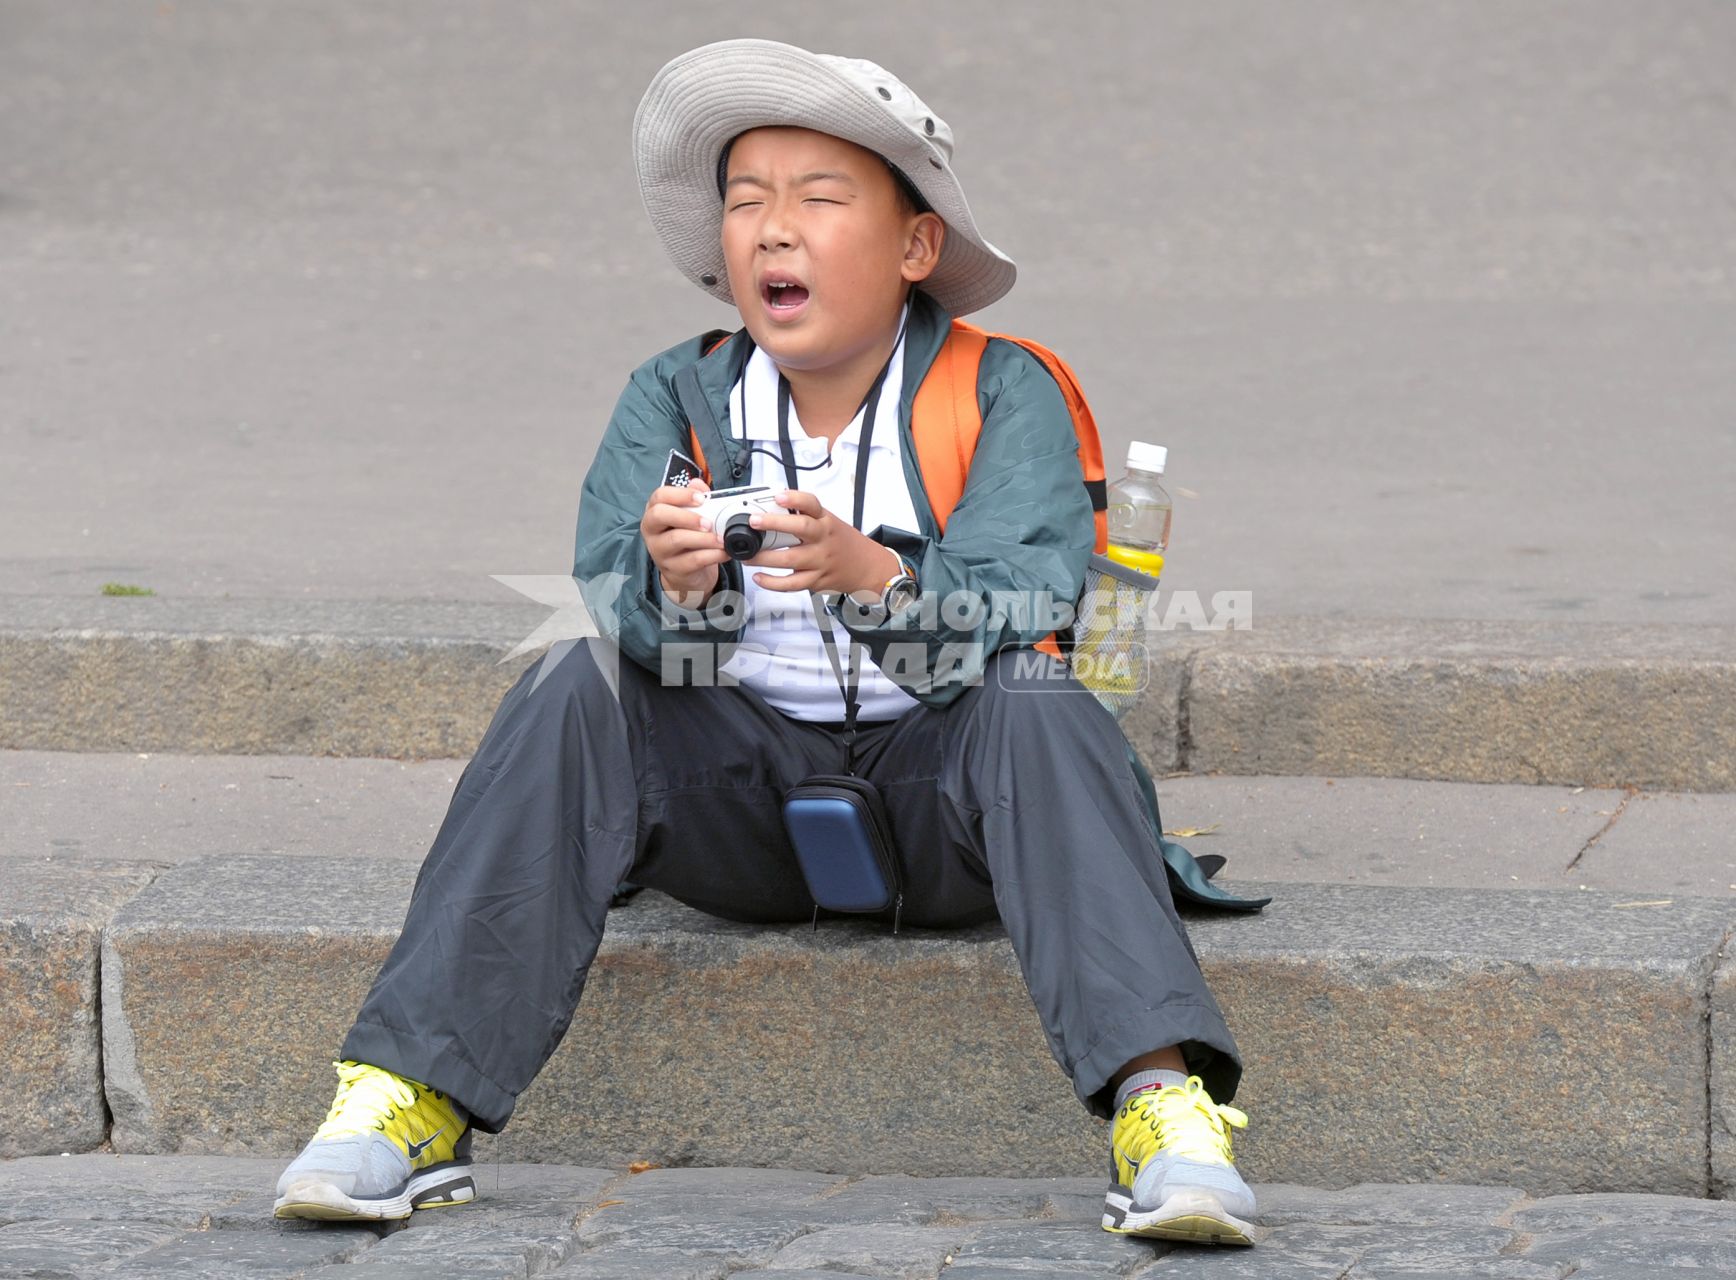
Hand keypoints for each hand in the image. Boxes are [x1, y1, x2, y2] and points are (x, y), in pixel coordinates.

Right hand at [641, 482, 725, 607]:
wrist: (685, 572)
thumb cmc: (687, 538)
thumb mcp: (690, 517)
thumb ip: (695, 498)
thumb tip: (699, 484)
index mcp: (655, 511)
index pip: (659, 496)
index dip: (680, 494)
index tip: (701, 498)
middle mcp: (652, 530)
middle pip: (659, 515)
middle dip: (686, 516)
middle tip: (708, 522)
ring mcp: (660, 551)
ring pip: (676, 539)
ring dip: (703, 538)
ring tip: (721, 539)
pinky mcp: (673, 569)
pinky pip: (691, 561)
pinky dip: (711, 556)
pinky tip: (724, 552)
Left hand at [741, 488, 901, 599]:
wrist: (867, 567)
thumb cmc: (843, 543)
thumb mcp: (828, 522)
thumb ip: (804, 515)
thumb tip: (773, 505)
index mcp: (825, 521)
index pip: (812, 504)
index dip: (795, 499)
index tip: (779, 496)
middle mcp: (823, 539)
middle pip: (801, 528)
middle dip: (775, 524)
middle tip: (755, 521)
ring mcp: (820, 560)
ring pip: (791, 559)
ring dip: (765, 557)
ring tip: (748, 555)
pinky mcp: (816, 580)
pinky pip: (792, 584)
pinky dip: (773, 583)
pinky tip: (760, 578)